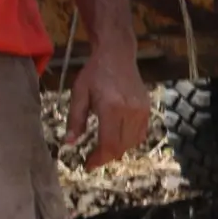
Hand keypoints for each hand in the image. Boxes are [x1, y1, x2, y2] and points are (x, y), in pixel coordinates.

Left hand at [67, 44, 151, 168]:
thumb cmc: (95, 72)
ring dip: (118, 150)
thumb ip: (75, 119)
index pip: (108, 144)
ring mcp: (142, 110)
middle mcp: (130, 110)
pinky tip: (117, 137)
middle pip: (121, 147)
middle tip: (93, 158)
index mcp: (111, 107)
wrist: (117, 53)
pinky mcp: (147, 108)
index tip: (88, 165)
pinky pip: (141, 134)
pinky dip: (129, 141)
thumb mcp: (79, 93)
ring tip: (103, 149)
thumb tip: (70, 142)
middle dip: (106, 157)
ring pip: (132, 143)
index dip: (98, 159)